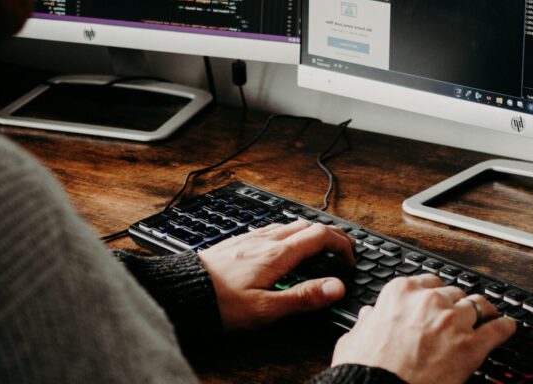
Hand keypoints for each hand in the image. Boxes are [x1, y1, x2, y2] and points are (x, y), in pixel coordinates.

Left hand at [197, 218, 354, 331]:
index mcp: (278, 254)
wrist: (182, 291)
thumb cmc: (219, 303)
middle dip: (331, 234)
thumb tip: (336, 287)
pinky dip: (290, 233)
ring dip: (311, 231)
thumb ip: (303, 297)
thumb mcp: (266, 309)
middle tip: (344, 249)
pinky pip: (272, 228)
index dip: (341, 245)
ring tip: (320, 246)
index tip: (351, 259)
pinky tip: (283, 244)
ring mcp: (251, 238)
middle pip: (308, 225)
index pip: (320, 236)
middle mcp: (266, 240)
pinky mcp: (238, 242)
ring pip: (290, 224)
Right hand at [331, 273, 515, 383]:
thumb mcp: (354, 338)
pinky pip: (497, 329)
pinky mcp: (472, 346)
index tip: (439, 300)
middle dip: (457, 304)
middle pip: (454, 294)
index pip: (428, 283)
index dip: (435, 294)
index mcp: (401, 293)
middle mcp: (429, 301)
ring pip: (478, 306)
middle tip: (461, 314)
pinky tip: (508, 327)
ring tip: (490, 314)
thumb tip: (370, 316)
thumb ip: (367, 322)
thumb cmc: (366, 369)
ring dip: (484, 311)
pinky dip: (505, 327)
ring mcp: (453, 321)